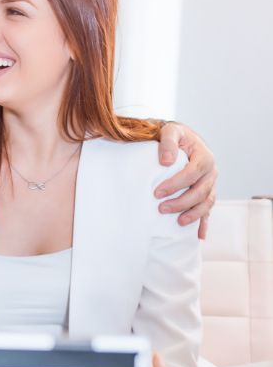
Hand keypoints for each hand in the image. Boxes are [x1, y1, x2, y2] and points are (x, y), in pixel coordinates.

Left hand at [154, 122, 216, 238]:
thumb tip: (166, 161)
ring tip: (178, 222)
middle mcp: (211, 172)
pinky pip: (208, 210)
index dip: (176, 184)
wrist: (182, 139)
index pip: (193, 173)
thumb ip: (168, 142)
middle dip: (182, 202)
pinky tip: (199, 235)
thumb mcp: (170, 131)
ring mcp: (210, 184)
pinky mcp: (206, 193)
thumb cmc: (175, 136)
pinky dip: (204, 222)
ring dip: (194, 214)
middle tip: (161, 208)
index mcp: (205, 157)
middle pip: (201, 191)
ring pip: (207, 202)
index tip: (157, 192)